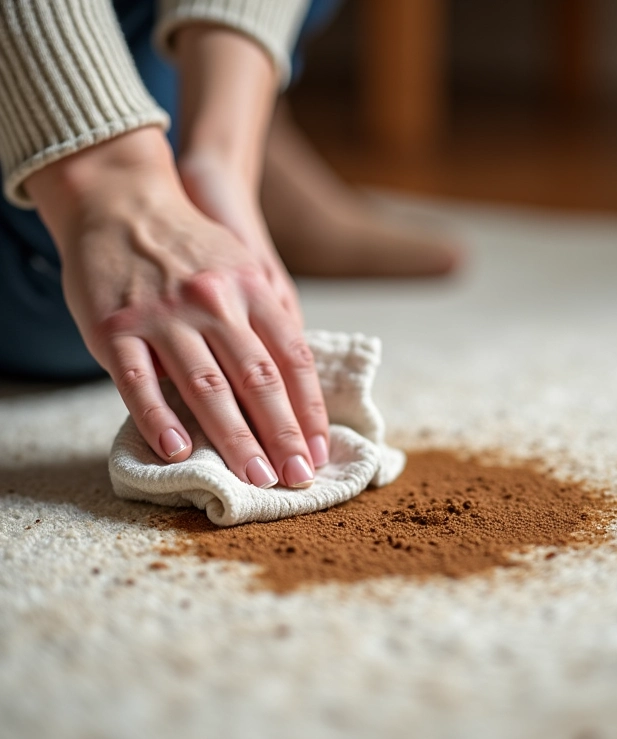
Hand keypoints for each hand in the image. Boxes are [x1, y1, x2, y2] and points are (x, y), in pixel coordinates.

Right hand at [26, 128, 329, 487]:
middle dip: (283, 434)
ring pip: (207, 385)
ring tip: (256, 479)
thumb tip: (298, 373)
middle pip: (259, 379)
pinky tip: (179, 452)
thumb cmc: (190, 246)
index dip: (309, 409)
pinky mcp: (116, 326)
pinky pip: (139, 380)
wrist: (120, 199)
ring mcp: (164, 314)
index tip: (320, 450)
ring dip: (236, 438)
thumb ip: (271, 313)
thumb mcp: (243, 263)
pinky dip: (159, 418)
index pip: (293, 359)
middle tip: (298, 479)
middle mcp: (215, 302)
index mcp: (252, 289)